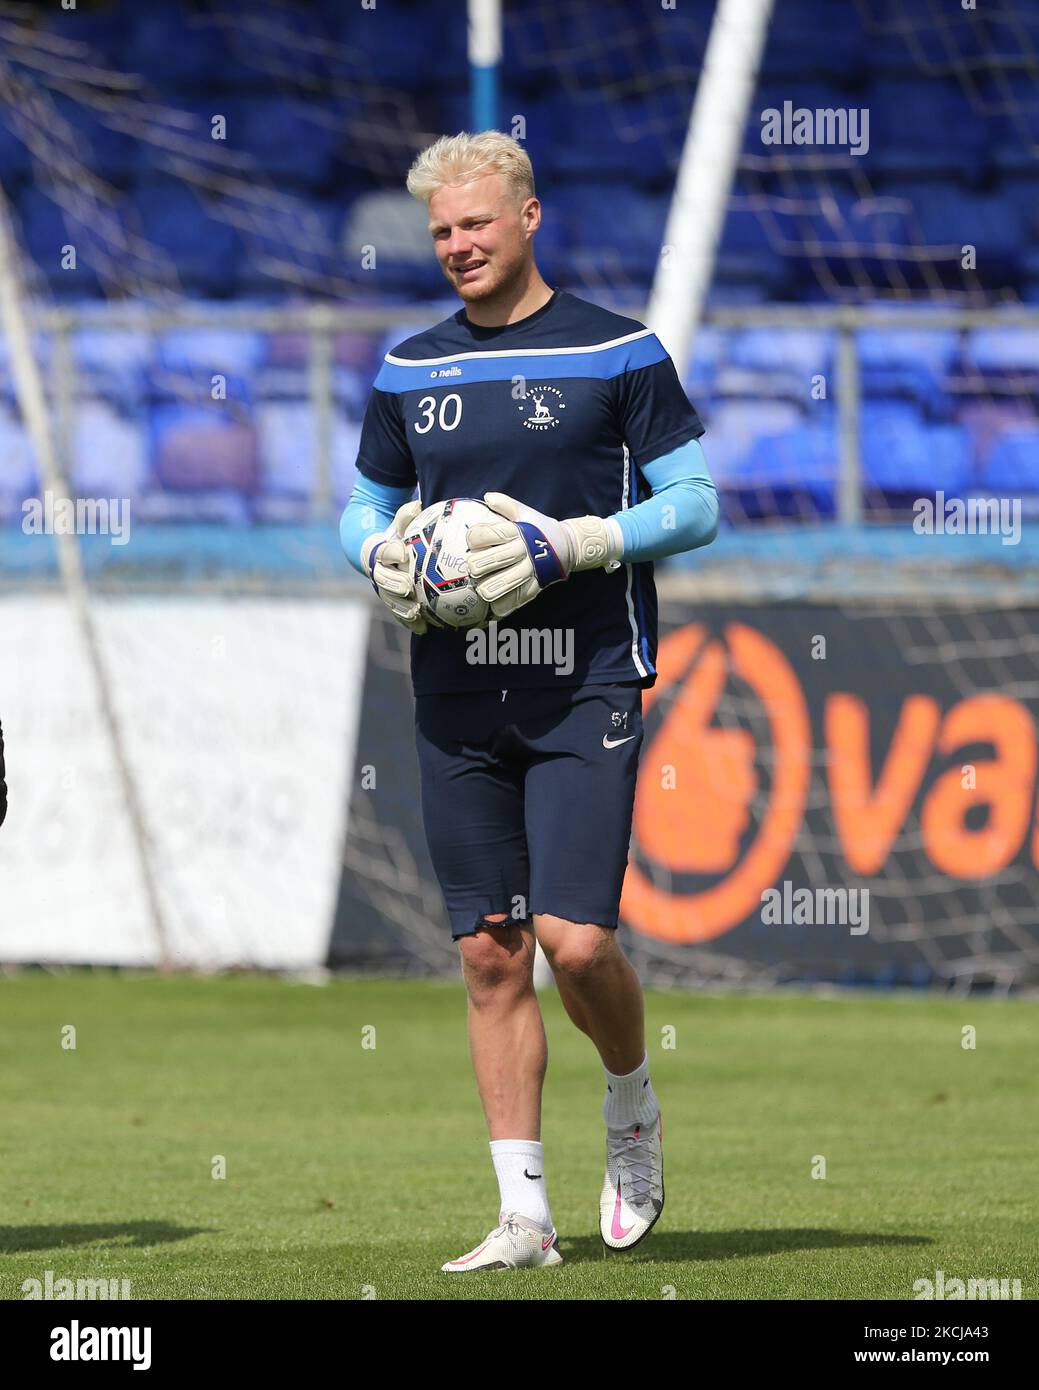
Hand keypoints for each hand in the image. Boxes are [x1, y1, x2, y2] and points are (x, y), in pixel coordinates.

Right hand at [360, 499, 443, 634]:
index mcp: (380, 552)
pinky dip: (409, 622)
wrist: (376, 555)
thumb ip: (405, 517)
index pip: (383, 551)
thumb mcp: (399, 526)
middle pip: (383, 580)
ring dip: (401, 607)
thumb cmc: (395, 537)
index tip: (401, 553)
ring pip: (390, 600)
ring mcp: (383, 589)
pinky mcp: (390, 602)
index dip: (391, 552)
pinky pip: (398, 614)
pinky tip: (424, 629)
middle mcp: (378, 572)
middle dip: (394, 584)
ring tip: (415, 613)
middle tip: (407, 587)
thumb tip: (416, 503)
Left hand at [466, 492, 621, 617]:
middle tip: (473, 567)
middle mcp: (524, 551)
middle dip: (476, 565)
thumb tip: (487, 497)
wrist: (568, 546)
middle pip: (492, 560)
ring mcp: (531, 571)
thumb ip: (506, 505)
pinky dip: (500, 604)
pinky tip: (495, 600)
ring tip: (482, 586)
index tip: (472, 541)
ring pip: (501, 585)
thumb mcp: (526, 513)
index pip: (489, 534)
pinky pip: (513, 602)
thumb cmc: (539, 530)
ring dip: (486, 587)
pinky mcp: (535, 588)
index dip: (474, 538)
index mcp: (519, 531)